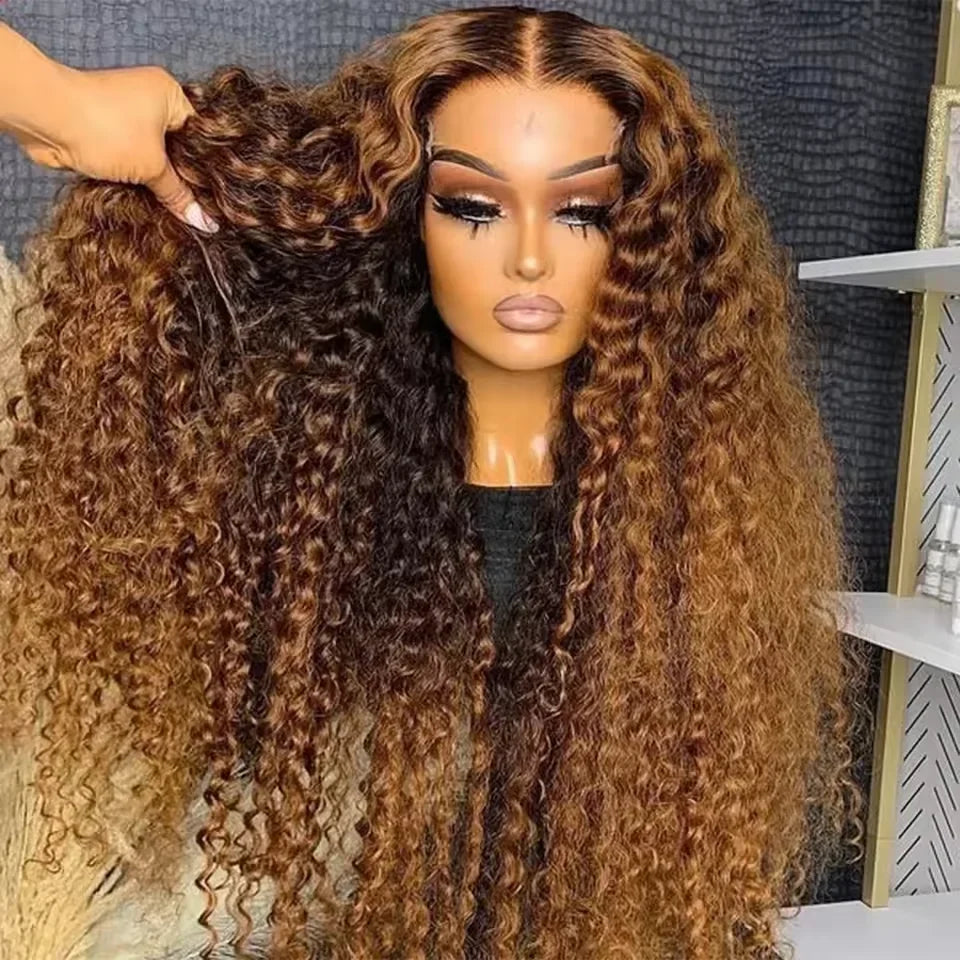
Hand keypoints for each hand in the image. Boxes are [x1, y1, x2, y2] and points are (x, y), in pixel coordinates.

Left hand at [16, 63, 217, 232]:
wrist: (47, 120)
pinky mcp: (107, 133)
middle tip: (202, 211)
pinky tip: (153, 202)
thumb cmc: (106, 129)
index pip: (202, 138)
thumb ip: (178, 195)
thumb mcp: (151, 166)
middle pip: (179, 150)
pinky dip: (139, 180)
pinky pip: (134, 161)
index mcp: (170, 94)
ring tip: (180, 212)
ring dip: (159, 183)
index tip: (217, 201)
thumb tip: (205, 223)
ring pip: (155, 158)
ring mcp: (127, 116)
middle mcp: (150, 101)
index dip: (209, 171)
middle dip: (184, 180)